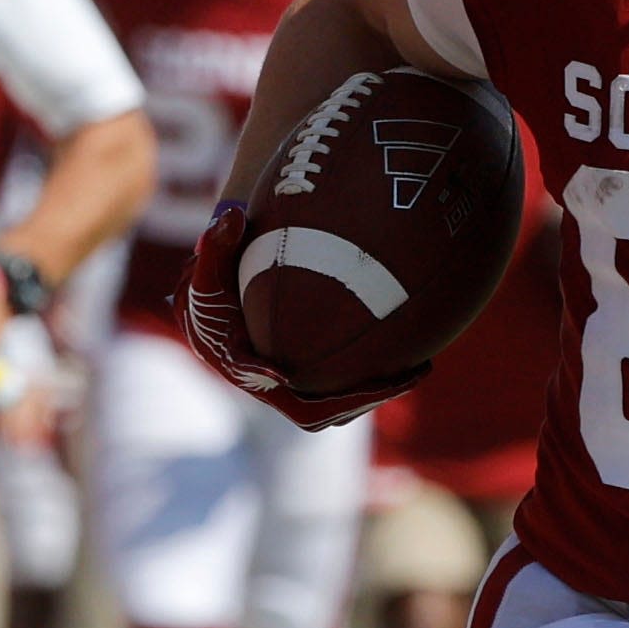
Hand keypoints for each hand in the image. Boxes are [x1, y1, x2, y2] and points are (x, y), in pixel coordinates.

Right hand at [179, 202, 408, 432]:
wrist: (222, 316)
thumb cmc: (216, 287)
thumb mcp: (211, 263)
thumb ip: (218, 242)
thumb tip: (233, 215)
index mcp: (234, 358)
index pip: (248, 372)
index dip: (262, 374)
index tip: (281, 371)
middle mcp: (265, 386)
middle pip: (309, 412)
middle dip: (354, 400)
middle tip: (400, 379)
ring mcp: (291, 392)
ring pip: (333, 410)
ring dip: (372, 396)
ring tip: (417, 371)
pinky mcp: (310, 389)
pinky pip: (344, 397)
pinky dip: (372, 385)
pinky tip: (412, 361)